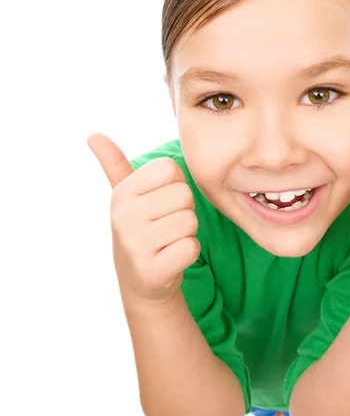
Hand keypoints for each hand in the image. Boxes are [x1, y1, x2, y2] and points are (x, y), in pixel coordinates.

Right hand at [88, 133, 199, 303]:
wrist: (140, 281)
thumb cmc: (140, 230)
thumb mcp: (125, 197)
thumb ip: (114, 164)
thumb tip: (93, 134)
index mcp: (122, 193)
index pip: (170, 169)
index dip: (175, 185)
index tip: (161, 202)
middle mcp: (123, 216)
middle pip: (184, 195)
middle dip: (183, 210)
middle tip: (165, 225)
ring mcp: (136, 245)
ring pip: (190, 221)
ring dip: (186, 233)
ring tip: (167, 241)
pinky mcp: (152, 270)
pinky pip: (192, 247)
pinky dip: (188, 253)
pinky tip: (170, 258)